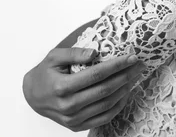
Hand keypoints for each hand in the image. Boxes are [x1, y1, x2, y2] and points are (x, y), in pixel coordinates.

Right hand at [22, 47, 146, 131]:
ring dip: (125, 90)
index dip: (116, 65)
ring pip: (106, 105)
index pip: (96, 75)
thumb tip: (96, 52)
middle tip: (139, 64)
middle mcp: (68, 106)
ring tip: (135, 76)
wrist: (33, 96)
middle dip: (126, 76)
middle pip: (105, 90)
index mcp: (62, 87)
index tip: (131, 57)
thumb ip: (74, 53)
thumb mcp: (54, 56)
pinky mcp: (77, 126)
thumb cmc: (45, 73)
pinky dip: (118, 106)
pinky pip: (103, 118)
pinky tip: (126, 93)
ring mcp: (73, 119)